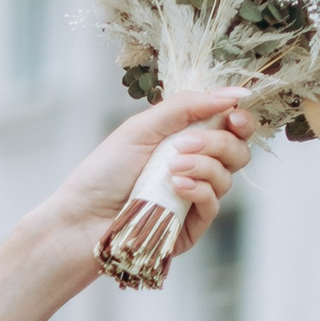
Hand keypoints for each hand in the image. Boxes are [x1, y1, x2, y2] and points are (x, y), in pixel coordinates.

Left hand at [45, 89, 254, 242]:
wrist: (80, 216)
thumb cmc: (103, 172)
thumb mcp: (141, 128)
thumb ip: (186, 106)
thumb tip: (236, 94)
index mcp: (185, 142)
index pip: (231, 128)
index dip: (240, 120)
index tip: (233, 116)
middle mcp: (195, 169)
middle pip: (238, 151)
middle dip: (218, 143)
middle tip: (184, 144)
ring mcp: (194, 199)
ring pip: (227, 177)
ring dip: (203, 166)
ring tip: (171, 168)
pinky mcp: (191, 226)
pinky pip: (213, 204)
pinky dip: (198, 190)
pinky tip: (176, 186)